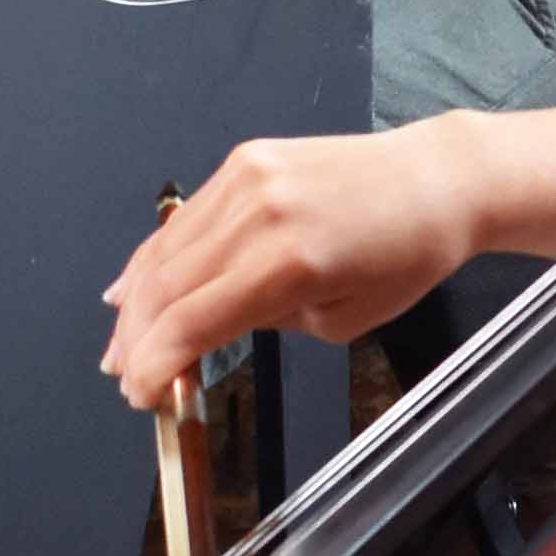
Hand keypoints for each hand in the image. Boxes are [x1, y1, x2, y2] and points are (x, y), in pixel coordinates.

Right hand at [103, 124, 489, 409]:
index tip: (141, 395)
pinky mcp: (244, 160)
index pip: (191, 323)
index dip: (155, 366)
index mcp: (288, 262)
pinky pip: (183, 218)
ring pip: (164, 250)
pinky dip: (155, 256)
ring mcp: (245, 179)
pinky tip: (134, 286)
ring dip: (134, 302)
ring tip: (120, 341)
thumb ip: (268, 323)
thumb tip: (210, 326)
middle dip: (135, 340)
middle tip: (121, 375)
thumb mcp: (342, 320)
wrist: (435, 180)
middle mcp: (257, 214)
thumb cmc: (406, 255)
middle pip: (165, 288)